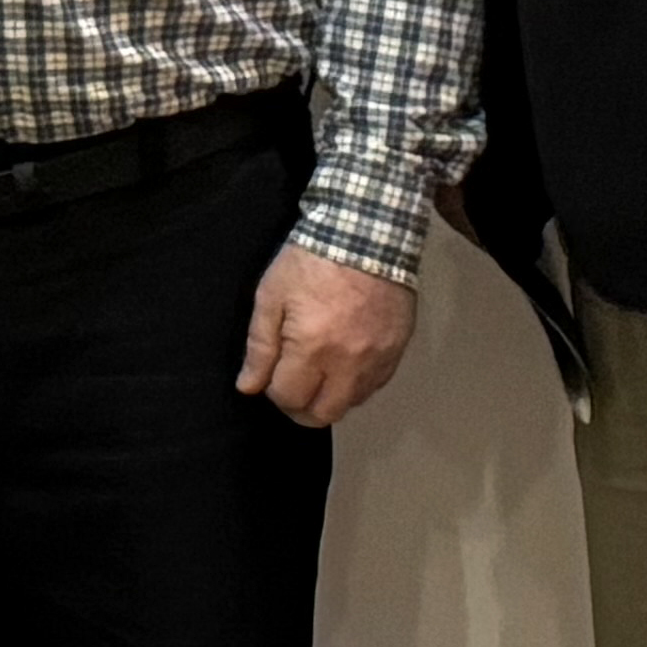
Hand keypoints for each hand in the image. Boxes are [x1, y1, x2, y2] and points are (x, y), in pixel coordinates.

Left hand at [238, 247, 415, 428]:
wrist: (367, 232)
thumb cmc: (311, 260)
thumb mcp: (272, 296)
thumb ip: (260, 347)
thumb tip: (248, 387)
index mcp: (313, 349)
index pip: (289, 398)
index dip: (274, 392)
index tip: (271, 374)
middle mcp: (349, 363)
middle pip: (323, 414)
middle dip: (301, 407)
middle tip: (293, 386)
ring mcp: (378, 359)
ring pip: (351, 403)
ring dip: (330, 396)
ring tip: (319, 372)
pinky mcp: (397, 349)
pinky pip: (375, 385)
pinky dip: (356, 383)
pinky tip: (345, 362)